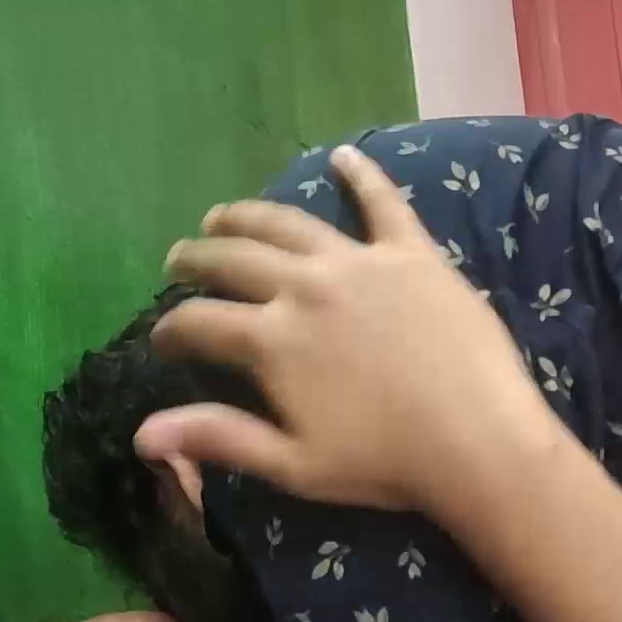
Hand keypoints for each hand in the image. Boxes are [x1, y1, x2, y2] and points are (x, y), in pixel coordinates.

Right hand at [140, 145, 562, 513]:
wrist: (479, 442)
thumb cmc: (386, 465)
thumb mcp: (294, 464)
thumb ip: (220, 438)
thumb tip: (142, 433)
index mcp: (272, 340)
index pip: (200, 323)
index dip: (172, 331)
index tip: (163, 339)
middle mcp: (305, 286)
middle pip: (234, 260)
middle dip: (197, 259)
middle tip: (179, 259)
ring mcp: (360, 262)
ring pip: (289, 224)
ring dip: (248, 216)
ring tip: (222, 216)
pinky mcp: (413, 253)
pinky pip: (383, 203)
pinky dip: (360, 175)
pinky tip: (343, 157)